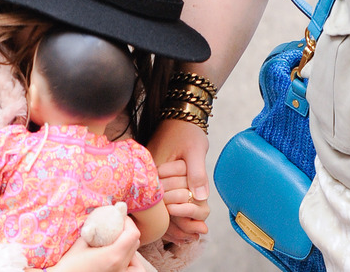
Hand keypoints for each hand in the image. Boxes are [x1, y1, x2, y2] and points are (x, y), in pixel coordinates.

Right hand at [50, 217, 143, 271]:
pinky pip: (131, 268)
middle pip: (135, 244)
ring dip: (129, 246)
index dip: (128, 222)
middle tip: (116, 227)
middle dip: (128, 232)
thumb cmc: (70, 266)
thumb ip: (93, 231)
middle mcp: (120, 267)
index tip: (119, 218)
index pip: (132, 234)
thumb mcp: (79, 244)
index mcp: (113, 255)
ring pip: (134, 257)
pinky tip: (118, 257)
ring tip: (116, 243)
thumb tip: (99, 221)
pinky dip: (129, 261)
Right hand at [148, 119, 209, 242]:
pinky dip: (173, 210)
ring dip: (176, 220)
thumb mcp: (196, 151)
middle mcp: (149, 176)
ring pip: (160, 206)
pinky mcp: (155, 177)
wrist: (178, 115)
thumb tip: (200, 198)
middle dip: (179, 224)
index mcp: (155, 170)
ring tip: (194, 234)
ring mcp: (151, 177)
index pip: (163, 203)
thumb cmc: (187, 131)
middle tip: (199, 234)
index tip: (197, 229)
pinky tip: (184, 221)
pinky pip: (162, 198)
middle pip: (160, 209)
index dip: (179, 219)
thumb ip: (197, 174)